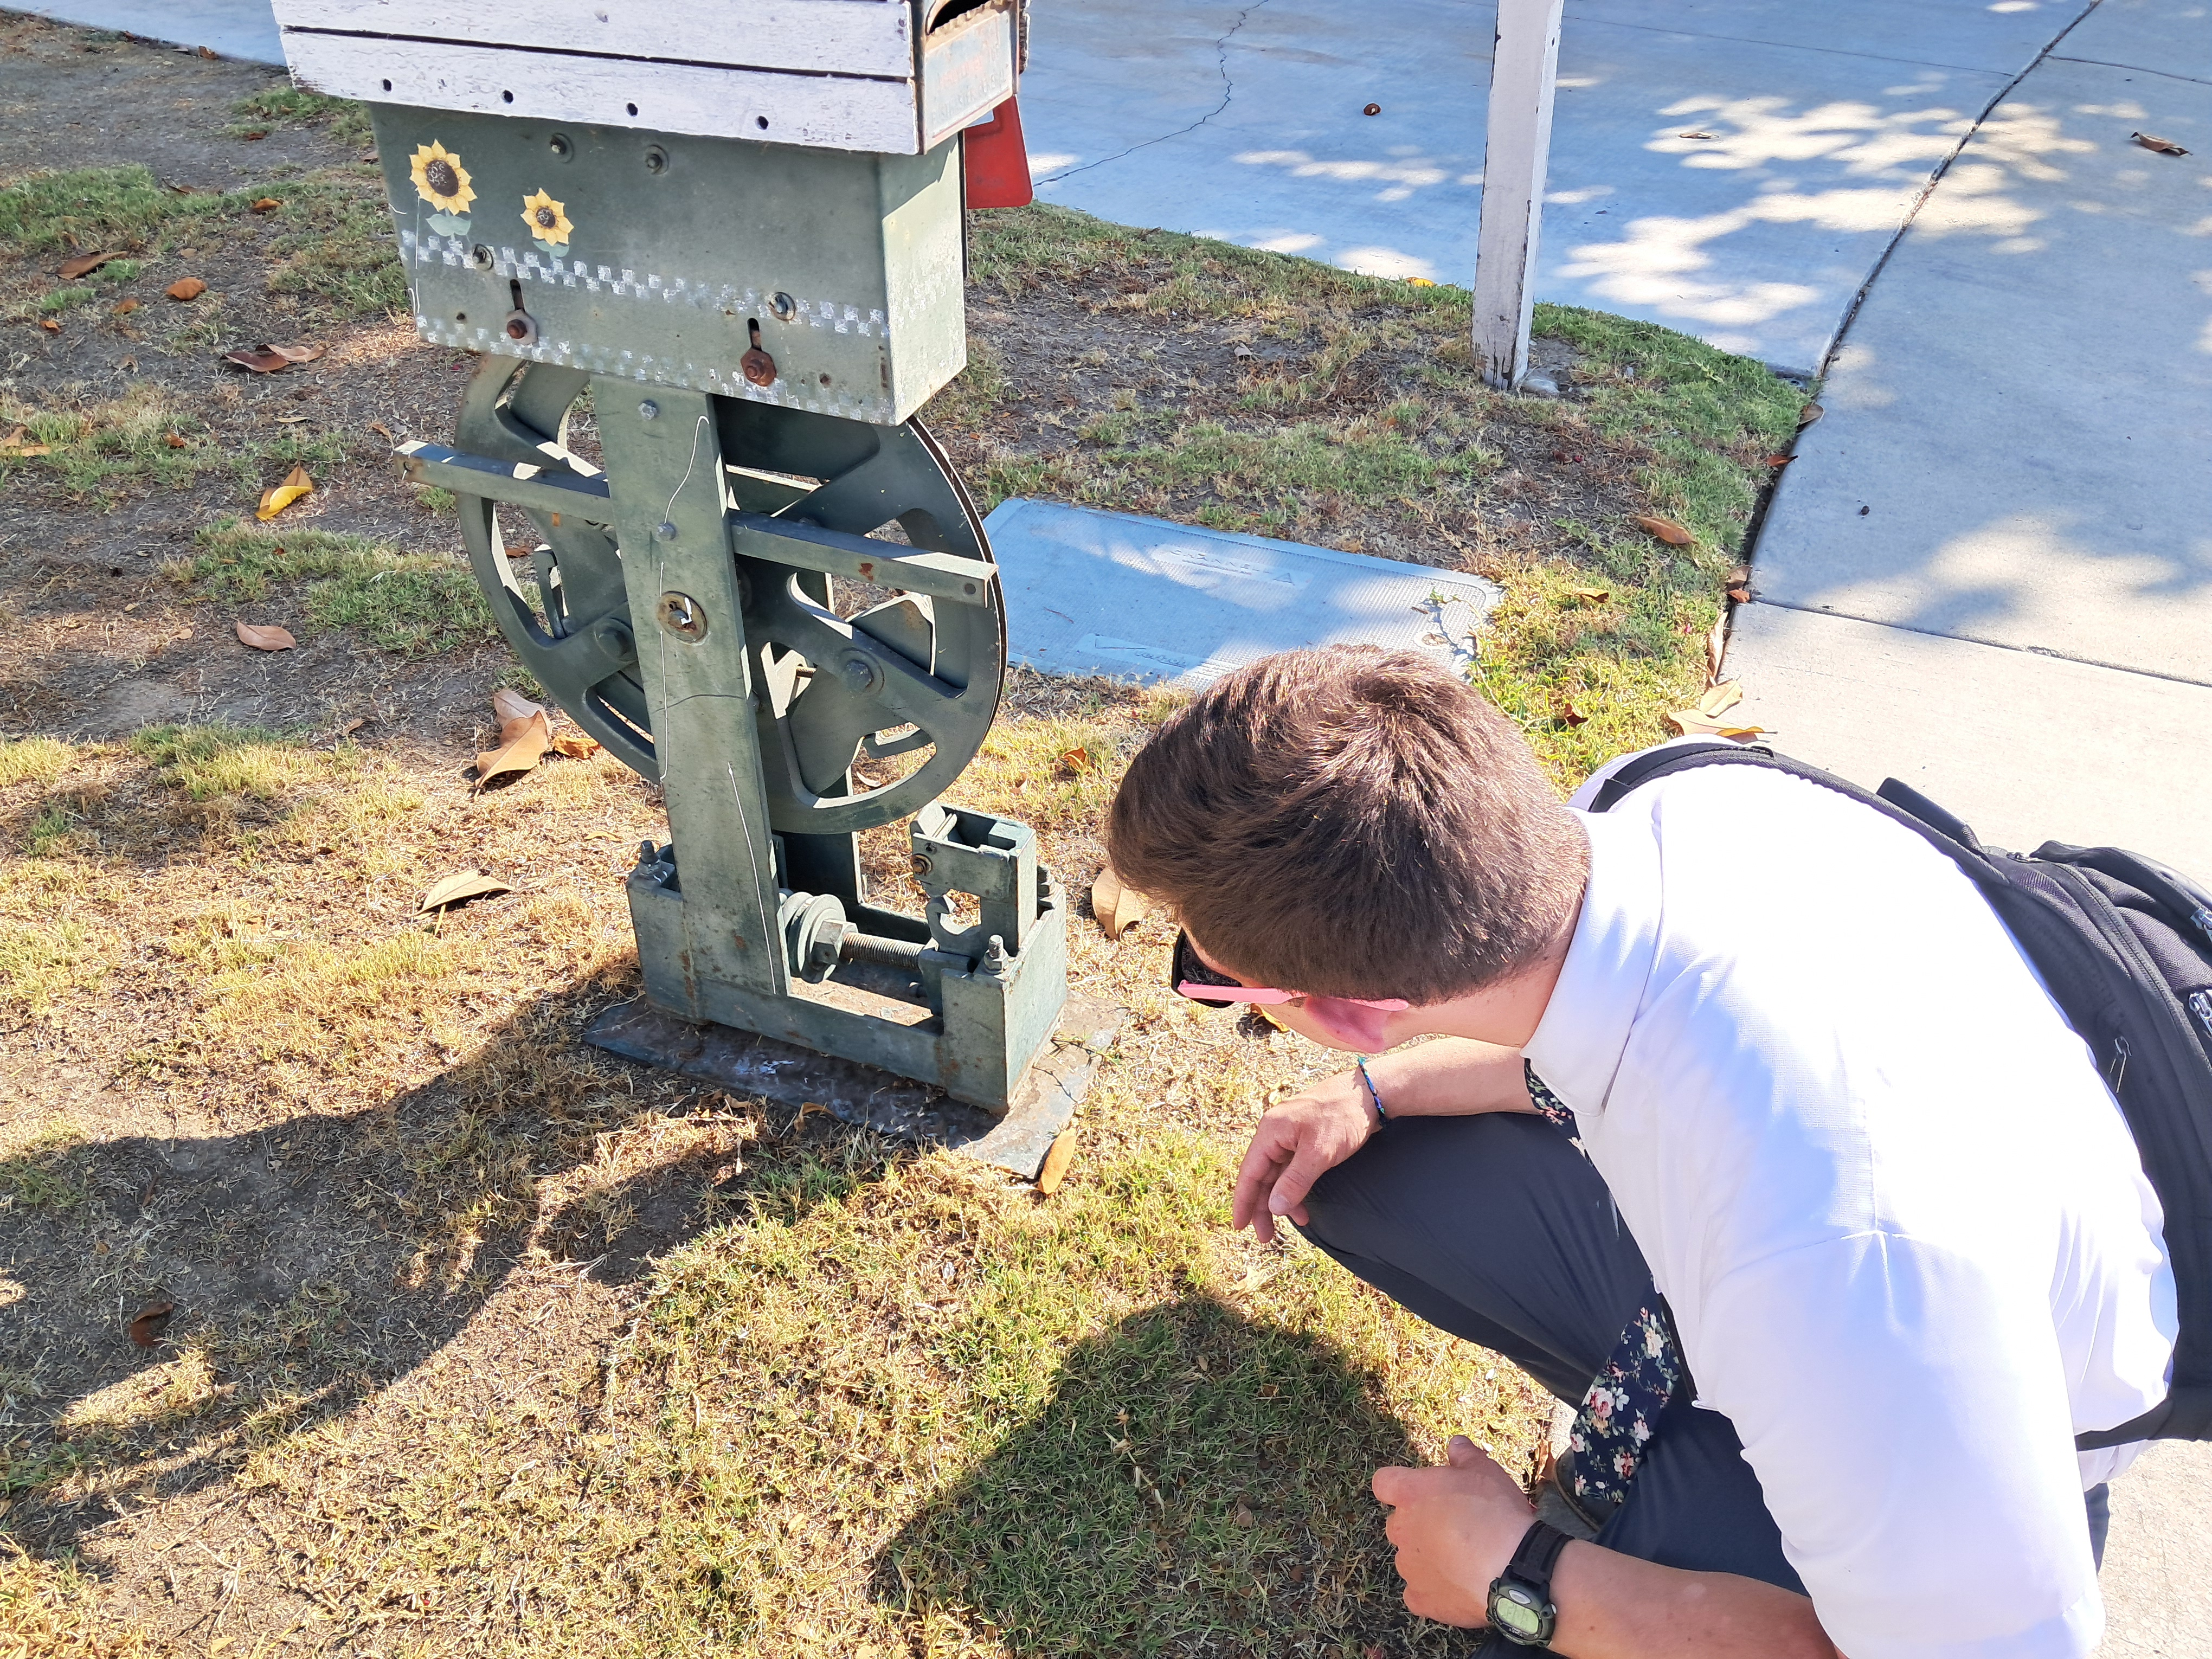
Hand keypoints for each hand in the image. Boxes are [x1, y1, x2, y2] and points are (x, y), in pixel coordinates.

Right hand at [1230, 1071, 1377, 1242]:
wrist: (1371, 1093)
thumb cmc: (1343, 1117)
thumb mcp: (1319, 1152)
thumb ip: (1295, 1181)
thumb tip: (1274, 1207)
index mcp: (1271, 1132)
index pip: (1249, 1172)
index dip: (1243, 1200)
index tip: (1240, 1226)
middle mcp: (1275, 1133)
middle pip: (1261, 1176)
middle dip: (1262, 1207)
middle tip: (1264, 1236)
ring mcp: (1290, 1137)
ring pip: (1278, 1174)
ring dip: (1282, 1200)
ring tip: (1293, 1224)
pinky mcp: (1305, 1140)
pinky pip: (1293, 1169)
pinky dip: (1296, 1189)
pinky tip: (1304, 1206)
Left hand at [1372, 1436, 1537, 1627]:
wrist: (1513, 1569)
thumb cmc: (1497, 1513)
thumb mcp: (1485, 1471)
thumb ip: (1465, 1456)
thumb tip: (1455, 1444)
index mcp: (1410, 1494)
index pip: (1384, 1483)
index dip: (1399, 1486)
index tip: (1420, 1491)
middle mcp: (1401, 1529)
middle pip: (1399, 1523)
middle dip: (1420, 1524)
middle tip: (1455, 1527)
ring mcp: (1408, 1567)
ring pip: (1409, 1558)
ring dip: (1427, 1558)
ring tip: (1464, 1560)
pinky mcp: (1420, 1600)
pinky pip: (1417, 1593)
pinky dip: (1432, 1591)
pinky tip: (1457, 1586)